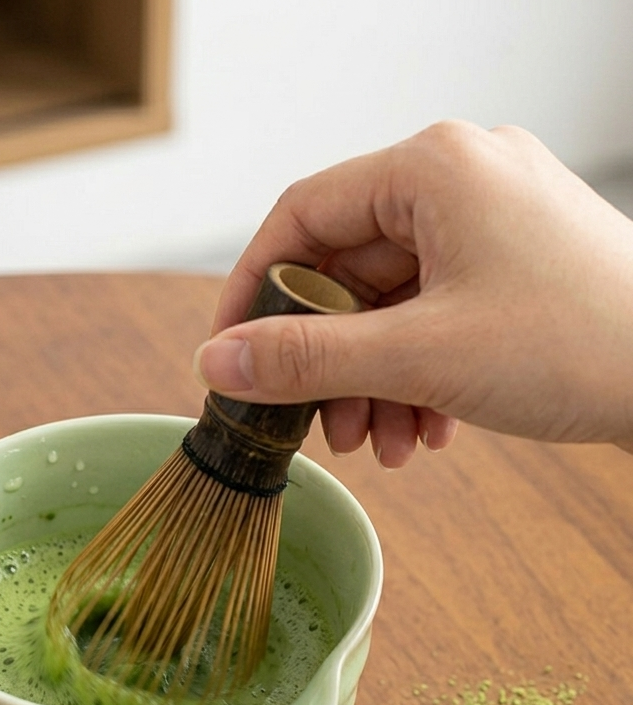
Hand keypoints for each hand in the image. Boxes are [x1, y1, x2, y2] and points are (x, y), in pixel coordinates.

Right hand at [195, 121, 632, 466]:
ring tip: (379, 442)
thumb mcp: (418, 355)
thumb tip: (217, 363)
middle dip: (329, 360)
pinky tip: (425, 428)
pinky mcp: (512, 264)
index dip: (252, 287)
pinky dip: (415, 373)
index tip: (230, 351)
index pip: (302, 215)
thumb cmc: (581, 344)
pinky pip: (432, 313)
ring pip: (389, 303)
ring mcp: (491, 222)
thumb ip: (305, 358)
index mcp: (433, 168)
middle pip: (346, 269)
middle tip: (318, 425)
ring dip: (370, 380)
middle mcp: (460, 179)